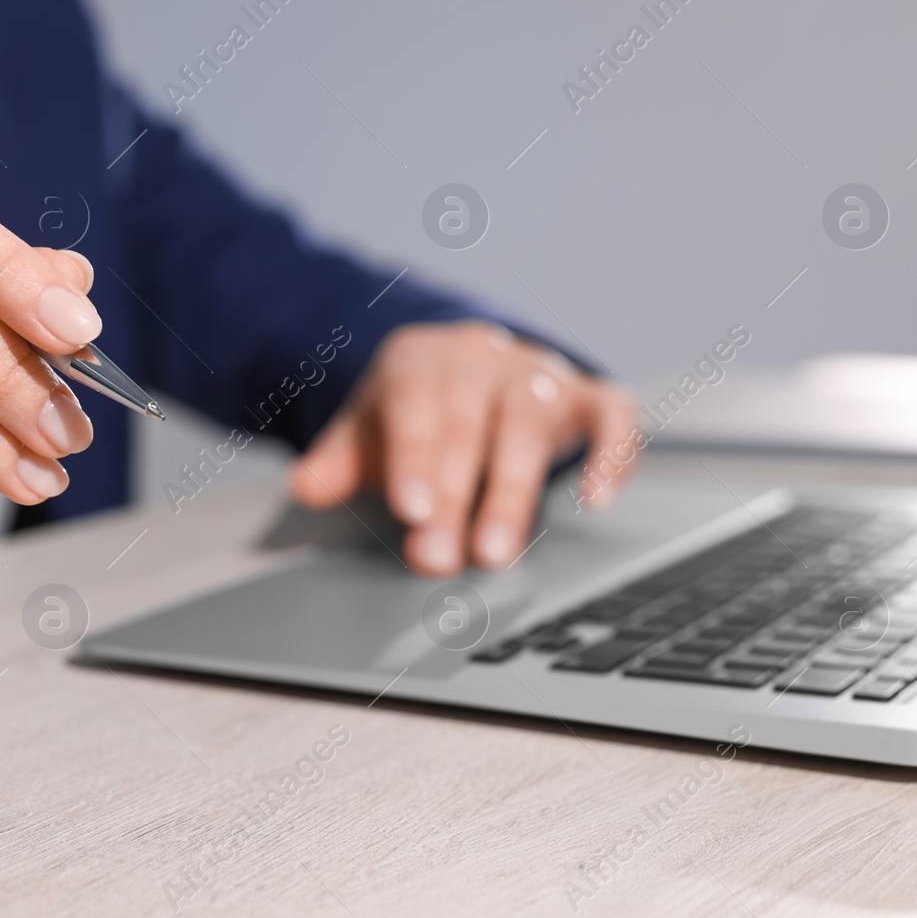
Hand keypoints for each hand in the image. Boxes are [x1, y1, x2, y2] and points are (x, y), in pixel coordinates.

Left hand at [289, 321, 638, 575]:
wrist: (463, 368)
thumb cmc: (412, 413)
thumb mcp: (365, 433)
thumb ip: (337, 461)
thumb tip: (305, 486)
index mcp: (421, 358)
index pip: (416, 401)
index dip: (415, 455)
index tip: (411, 511)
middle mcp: (483, 358)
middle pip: (470, 424)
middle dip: (454, 498)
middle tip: (437, 559)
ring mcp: (538, 373)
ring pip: (532, 421)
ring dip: (514, 490)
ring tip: (496, 552)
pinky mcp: (586, 395)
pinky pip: (611, 415)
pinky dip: (611, 453)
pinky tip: (596, 499)